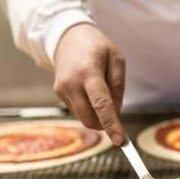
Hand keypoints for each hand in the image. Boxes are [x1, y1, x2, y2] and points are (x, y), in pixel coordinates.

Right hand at [53, 23, 125, 145]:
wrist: (67, 36)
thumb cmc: (97, 47)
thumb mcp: (117, 59)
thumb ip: (118, 87)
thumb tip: (116, 113)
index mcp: (89, 72)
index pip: (102, 105)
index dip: (112, 125)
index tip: (121, 142)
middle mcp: (71, 83)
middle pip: (91, 118)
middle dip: (106, 124)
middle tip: (117, 115)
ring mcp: (62, 89)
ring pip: (84, 118)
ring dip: (97, 115)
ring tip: (101, 91)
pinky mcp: (58, 93)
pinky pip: (78, 111)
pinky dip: (89, 108)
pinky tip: (90, 90)